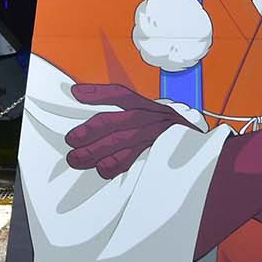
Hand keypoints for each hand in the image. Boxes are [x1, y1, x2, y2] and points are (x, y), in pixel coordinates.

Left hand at [65, 84, 189, 178]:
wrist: (189, 134)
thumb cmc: (155, 119)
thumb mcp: (136, 104)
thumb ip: (106, 98)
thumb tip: (76, 92)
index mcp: (141, 103)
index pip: (120, 94)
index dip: (98, 93)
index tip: (76, 94)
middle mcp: (147, 118)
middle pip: (117, 122)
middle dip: (92, 132)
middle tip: (72, 140)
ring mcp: (150, 137)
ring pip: (122, 144)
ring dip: (98, 152)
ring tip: (77, 159)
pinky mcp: (151, 153)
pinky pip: (132, 161)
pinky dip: (114, 167)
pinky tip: (101, 170)